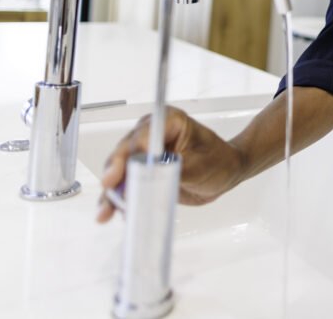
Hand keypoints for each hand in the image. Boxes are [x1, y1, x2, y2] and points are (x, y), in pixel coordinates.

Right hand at [96, 106, 244, 222]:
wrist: (226, 173)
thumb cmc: (220, 161)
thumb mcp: (201, 167)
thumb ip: (175, 171)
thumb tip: (153, 175)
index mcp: (169, 122)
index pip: (142, 136)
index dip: (127, 156)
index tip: (118, 175)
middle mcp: (152, 134)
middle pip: (124, 153)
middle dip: (114, 176)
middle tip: (110, 195)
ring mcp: (145, 152)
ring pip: (120, 170)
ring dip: (112, 192)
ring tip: (106, 211)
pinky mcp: (143, 171)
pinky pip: (127, 183)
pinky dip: (119, 198)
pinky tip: (115, 211)